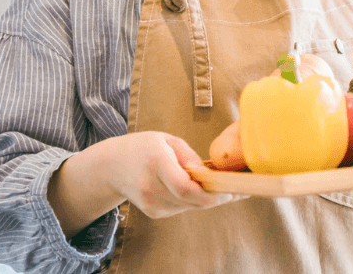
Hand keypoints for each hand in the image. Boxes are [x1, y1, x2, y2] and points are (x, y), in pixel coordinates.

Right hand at [49, 131, 246, 236]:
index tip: (232, 189)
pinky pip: (183, 208)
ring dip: (208, 198)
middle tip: (240, 189)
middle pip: (193, 201)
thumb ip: (190, 156)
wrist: (112, 166)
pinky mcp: (154, 212)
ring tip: (222, 185)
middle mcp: (151, 187)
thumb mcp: (167, 140)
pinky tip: (197, 188)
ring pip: (191, 206)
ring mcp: (151, 204)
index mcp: (156, 164)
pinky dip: (194, 200)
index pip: (187, 188)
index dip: (212, 193)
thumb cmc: (144, 147)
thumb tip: (212, 172)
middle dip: (218, 196)